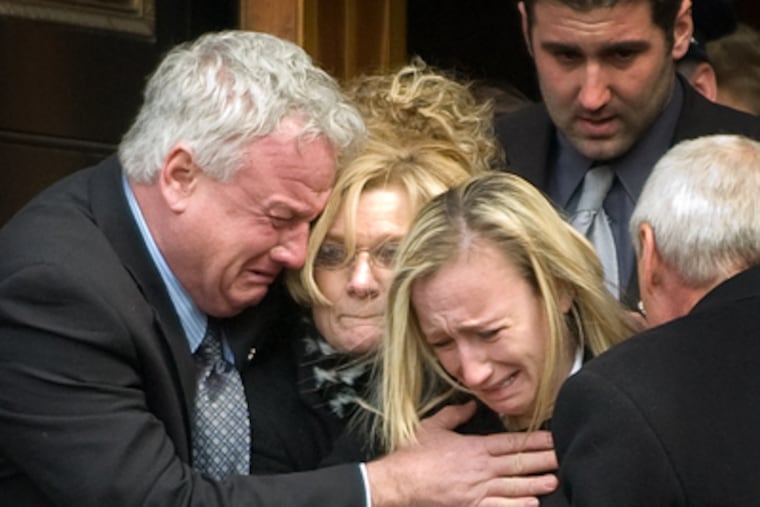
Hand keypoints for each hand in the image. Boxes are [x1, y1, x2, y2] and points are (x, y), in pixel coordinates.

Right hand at [366, 401, 557, 506]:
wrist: (400, 482)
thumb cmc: (413, 455)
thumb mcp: (434, 426)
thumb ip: (455, 414)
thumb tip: (471, 405)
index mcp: (474, 447)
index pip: (510, 443)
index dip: (533, 440)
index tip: (551, 438)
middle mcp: (480, 469)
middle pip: (518, 464)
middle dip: (542, 460)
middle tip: (562, 456)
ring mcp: (477, 490)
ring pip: (514, 486)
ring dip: (536, 483)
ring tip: (554, 480)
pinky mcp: (471, 506)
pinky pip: (499, 506)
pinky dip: (517, 505)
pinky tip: (532, 503)